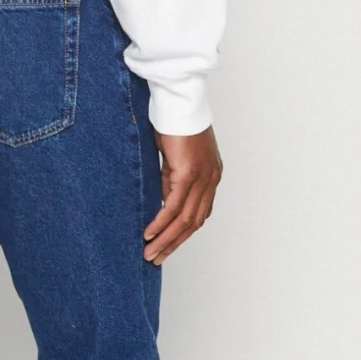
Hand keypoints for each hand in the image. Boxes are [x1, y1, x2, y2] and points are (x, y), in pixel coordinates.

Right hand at [143, 126, 222, 263]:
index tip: (167, 245)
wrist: (178, 101)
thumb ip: (171, 180)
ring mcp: (202, 177)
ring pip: (185, 219)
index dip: (183, 233)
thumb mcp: (174, 158)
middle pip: (194, 222)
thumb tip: (163, 202)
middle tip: (157, 258)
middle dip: (174, 243)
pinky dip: (161, 223)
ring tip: (150, 253)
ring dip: (166, 239)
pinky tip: (149, 234)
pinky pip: (173, 205)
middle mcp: (211, 179)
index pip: (199, 213)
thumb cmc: (173, 122)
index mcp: (211, 175)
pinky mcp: (188, 173)